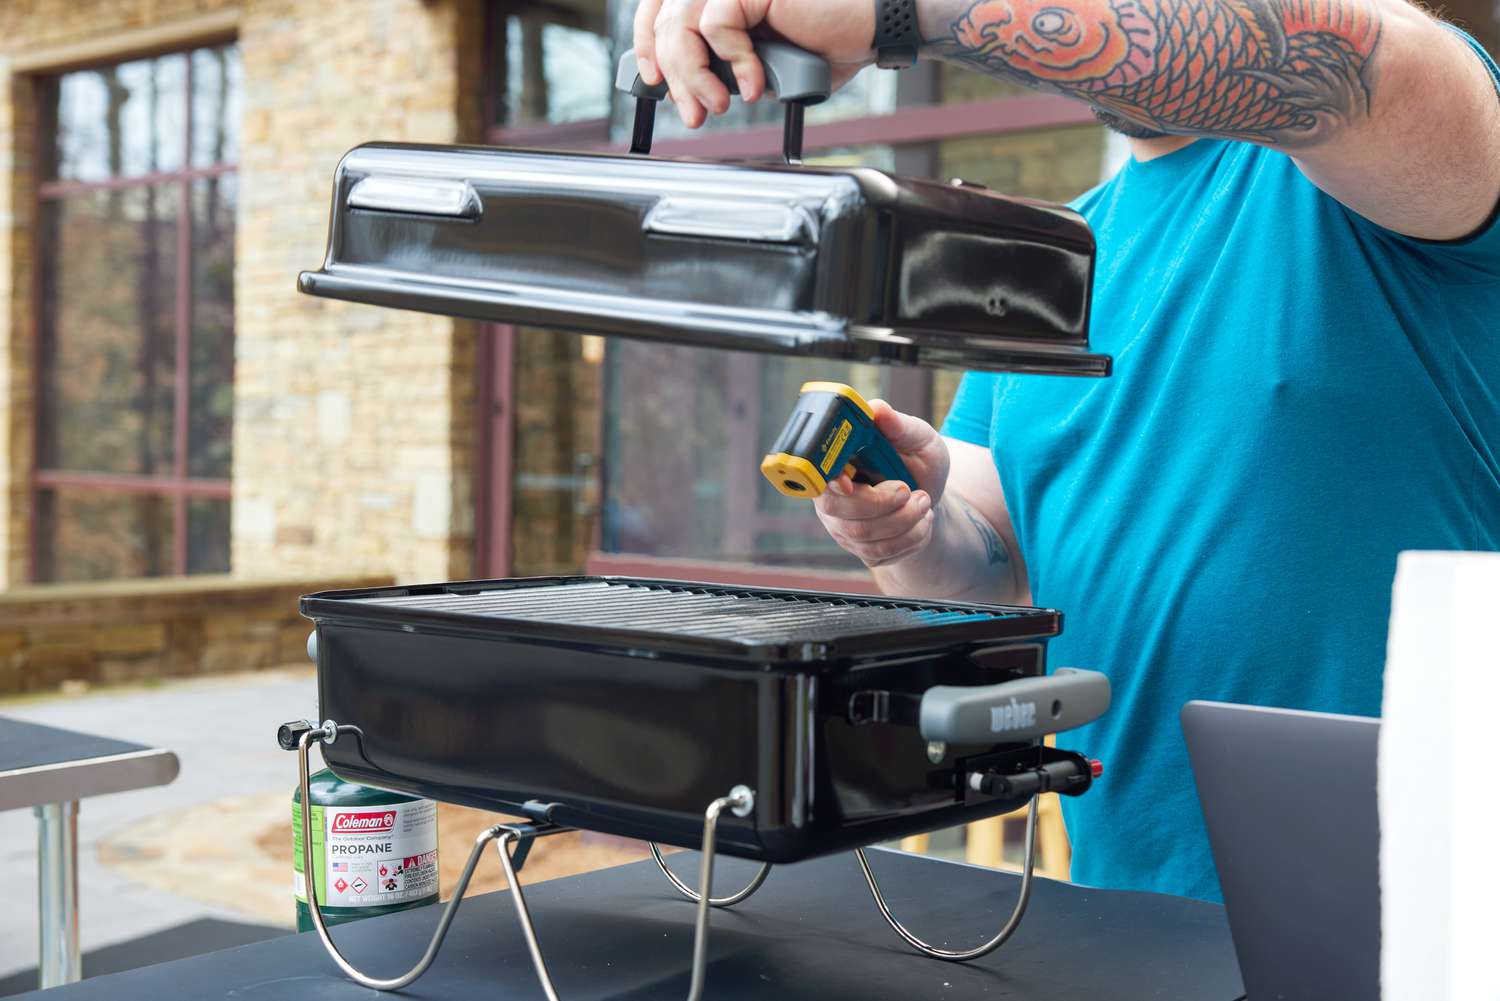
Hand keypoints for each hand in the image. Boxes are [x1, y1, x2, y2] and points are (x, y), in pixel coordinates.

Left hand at [633, 0, 876, 127]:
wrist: (871, 30)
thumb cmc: (826, 43)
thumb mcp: (758, 63)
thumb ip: (721, 65)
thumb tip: (683, 86)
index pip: (659, 9)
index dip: (647, 44)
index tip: (652, 82)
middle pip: (665, 22)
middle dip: (674, 77)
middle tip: (695, 114)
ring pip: (682, 26)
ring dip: (695, 76)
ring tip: (719, 105)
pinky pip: (716, 25)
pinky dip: (732, 61)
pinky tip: (755, 83)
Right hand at [813, 400, 950, 568]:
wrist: (931, 498)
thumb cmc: (919, 462)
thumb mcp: (918, 438)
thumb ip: (898, 425)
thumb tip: (876, 410)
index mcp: (838, 462)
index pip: (816, 473)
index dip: (828, 480)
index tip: (850, 483)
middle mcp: (831, 494)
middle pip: (836, 509)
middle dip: (881, 504)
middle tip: (911, 491)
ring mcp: (842, 525)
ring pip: (862, 534)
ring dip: (904, 520)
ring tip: (924, 503)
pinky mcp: (860, 548)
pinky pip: (880, 552)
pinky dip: (911, 537)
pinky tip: (920, 522)